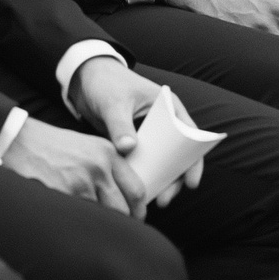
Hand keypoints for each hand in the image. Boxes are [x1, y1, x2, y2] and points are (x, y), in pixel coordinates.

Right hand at [1, 115, 146, 219]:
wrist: (18, 140)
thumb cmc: (51, 147)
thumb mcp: (87, 148)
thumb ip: (107, 169)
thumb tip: (123, 201)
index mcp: (108, 153)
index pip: (136, 190)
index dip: (138, 211)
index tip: (134, 220)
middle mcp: (98, 167)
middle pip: (122, 210)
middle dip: (118, 224)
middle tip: (110, 230)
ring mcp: (80, 181)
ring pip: (100, 218)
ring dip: (94, 224)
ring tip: (84, 223)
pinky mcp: (63, 193)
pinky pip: (79, 218)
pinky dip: (76, 223)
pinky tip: (68, 219)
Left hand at [67, 56, 202, 204]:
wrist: (85, 78)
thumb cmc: (105, 83)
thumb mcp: (114, 103)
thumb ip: (120, 126)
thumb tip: (128, 149)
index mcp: (169, 107)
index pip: (190, 137)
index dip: (193, 161)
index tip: (190, 183)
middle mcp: (163, 122)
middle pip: (177, 155)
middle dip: (173, 179)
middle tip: (164, 199)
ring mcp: (149, 134)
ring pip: (160, 162)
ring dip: (158, 180)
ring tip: (151, 201)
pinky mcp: (134, 142)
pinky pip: (143, 162)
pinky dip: (142, 175)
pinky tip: (136, 191)